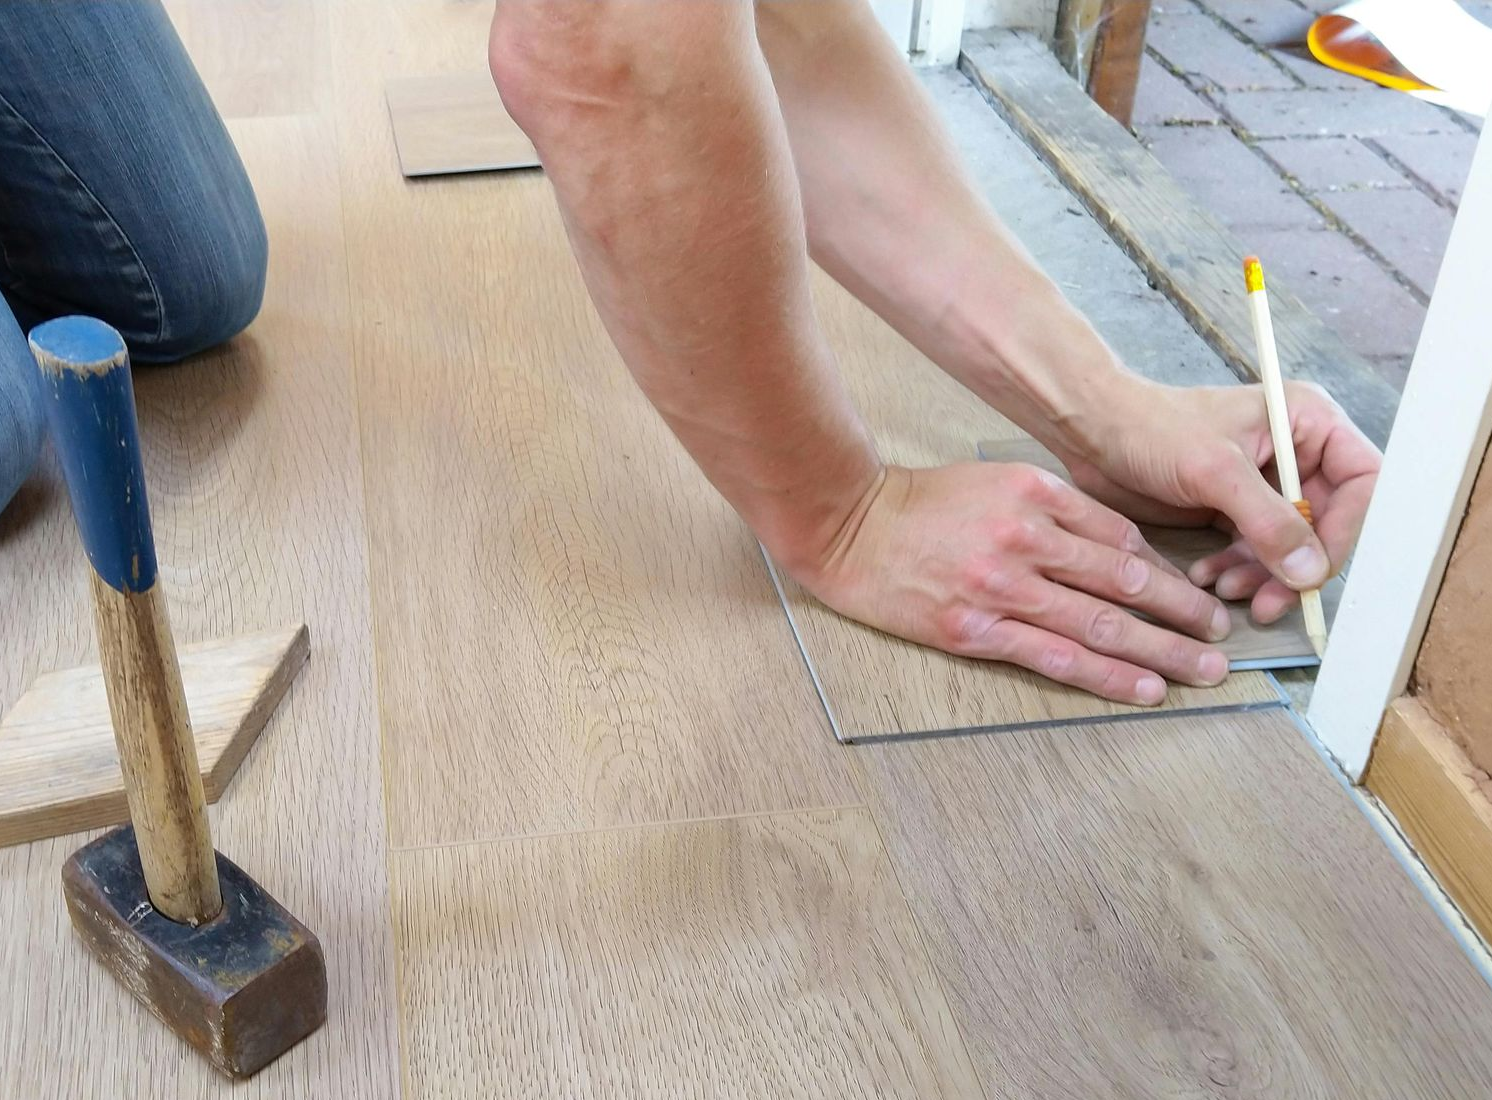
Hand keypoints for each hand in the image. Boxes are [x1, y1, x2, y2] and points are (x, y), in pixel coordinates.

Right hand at [794, 462, 1232, 704]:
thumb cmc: (922, 504)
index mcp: (1035, 494)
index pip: (1121, 538)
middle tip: (1221, 636)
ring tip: (1203, 670)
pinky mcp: (974, 629)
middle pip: (1124, 581)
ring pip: (1100, 623)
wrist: (849, 526)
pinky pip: (1055, 657)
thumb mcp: (996, 481)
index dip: (1168, 571)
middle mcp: (1025, 538)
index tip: (1196, 594)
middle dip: (1182, 613)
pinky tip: (1143, 688)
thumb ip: (1056, 508)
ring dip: (1161, 651)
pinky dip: (1106, 675)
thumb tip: (1121, 550)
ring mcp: (1000, 587)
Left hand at [1053, 379, 1380, 621]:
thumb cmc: (1152, 428)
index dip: (1346, 531)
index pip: (1362, 483)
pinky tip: (1208, 579)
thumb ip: (1269, 521)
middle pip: (1327, 524)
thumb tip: (1311, 572)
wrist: (1094, 431)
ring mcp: (1266, 484)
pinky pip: (1253, 552)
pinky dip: (1237, 570)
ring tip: (1225, 589)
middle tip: (1268, 602)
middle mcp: (1296, 452)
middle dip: (1295, 566)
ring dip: (1262, 575)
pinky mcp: (1234, 508)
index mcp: (1308, 422)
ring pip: (1289, 546)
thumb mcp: (1216, 472)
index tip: (1314, 570)